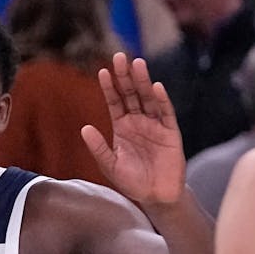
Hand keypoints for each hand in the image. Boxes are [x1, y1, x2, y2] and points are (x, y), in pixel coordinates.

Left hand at [86, 53, 184, 205]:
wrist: (156, 196)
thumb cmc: (133, 182)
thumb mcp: (110, 166)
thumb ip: (98, 148)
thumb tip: (84, 128)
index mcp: (122, 127)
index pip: (115, 102)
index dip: (109, 87)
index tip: (102, 71)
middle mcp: (138, 121)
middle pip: (131, 94)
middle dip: (125, 76)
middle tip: (119, 57)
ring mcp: (155, 125)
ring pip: (148, 98)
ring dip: (143, 81)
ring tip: (137, 64)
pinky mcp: (170, 132)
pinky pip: (166, 113)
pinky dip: (161, 100)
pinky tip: (156, 87)